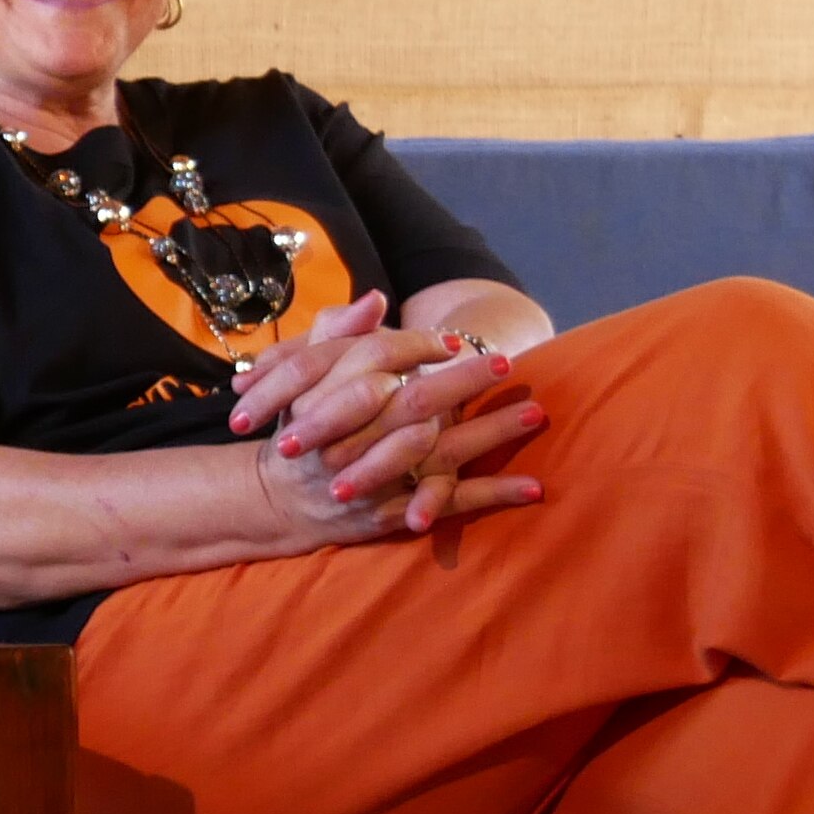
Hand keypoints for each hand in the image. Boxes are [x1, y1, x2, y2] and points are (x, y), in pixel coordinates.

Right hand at [225, 291, 546, 543]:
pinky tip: (534, 486)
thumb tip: (377, 299)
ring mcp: (374, 480)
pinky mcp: (394, 514)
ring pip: (438, 454)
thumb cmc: (300, 427)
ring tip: (534, 413)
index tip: (451, 340)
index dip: (416, 346)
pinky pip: (449, 504)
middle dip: (462, 382)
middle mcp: (349, 440)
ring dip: (489, 433)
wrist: (278, 500)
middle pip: (413, 404)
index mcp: (327, 398)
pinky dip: (492, 495)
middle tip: (505, 363)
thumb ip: (337, 334)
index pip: (374, 361)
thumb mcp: (302, 377)